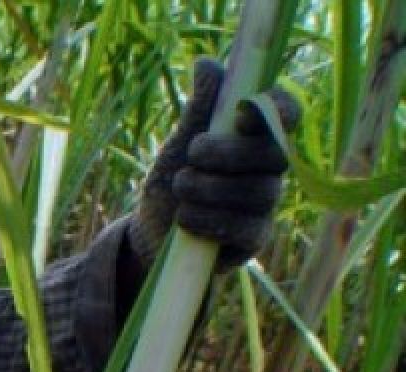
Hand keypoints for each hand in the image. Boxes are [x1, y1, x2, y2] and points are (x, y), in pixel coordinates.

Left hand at [129, 57, 301, 269]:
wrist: (151, 232)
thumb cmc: (173, 180)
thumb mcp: (178, 143)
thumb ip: (198, 109)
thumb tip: (208, 64)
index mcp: (254, 137)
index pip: (287, 114)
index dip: (275, 110)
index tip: (239, 114)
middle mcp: (268, 170)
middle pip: (274, 155)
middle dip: (228, 153)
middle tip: (190, 154)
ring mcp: (264, 206)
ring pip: (258, 193)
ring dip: (210, 188)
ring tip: (180, 188)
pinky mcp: (253, 239)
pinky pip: (246, 229)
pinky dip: (209, 220)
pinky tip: (185, 218)